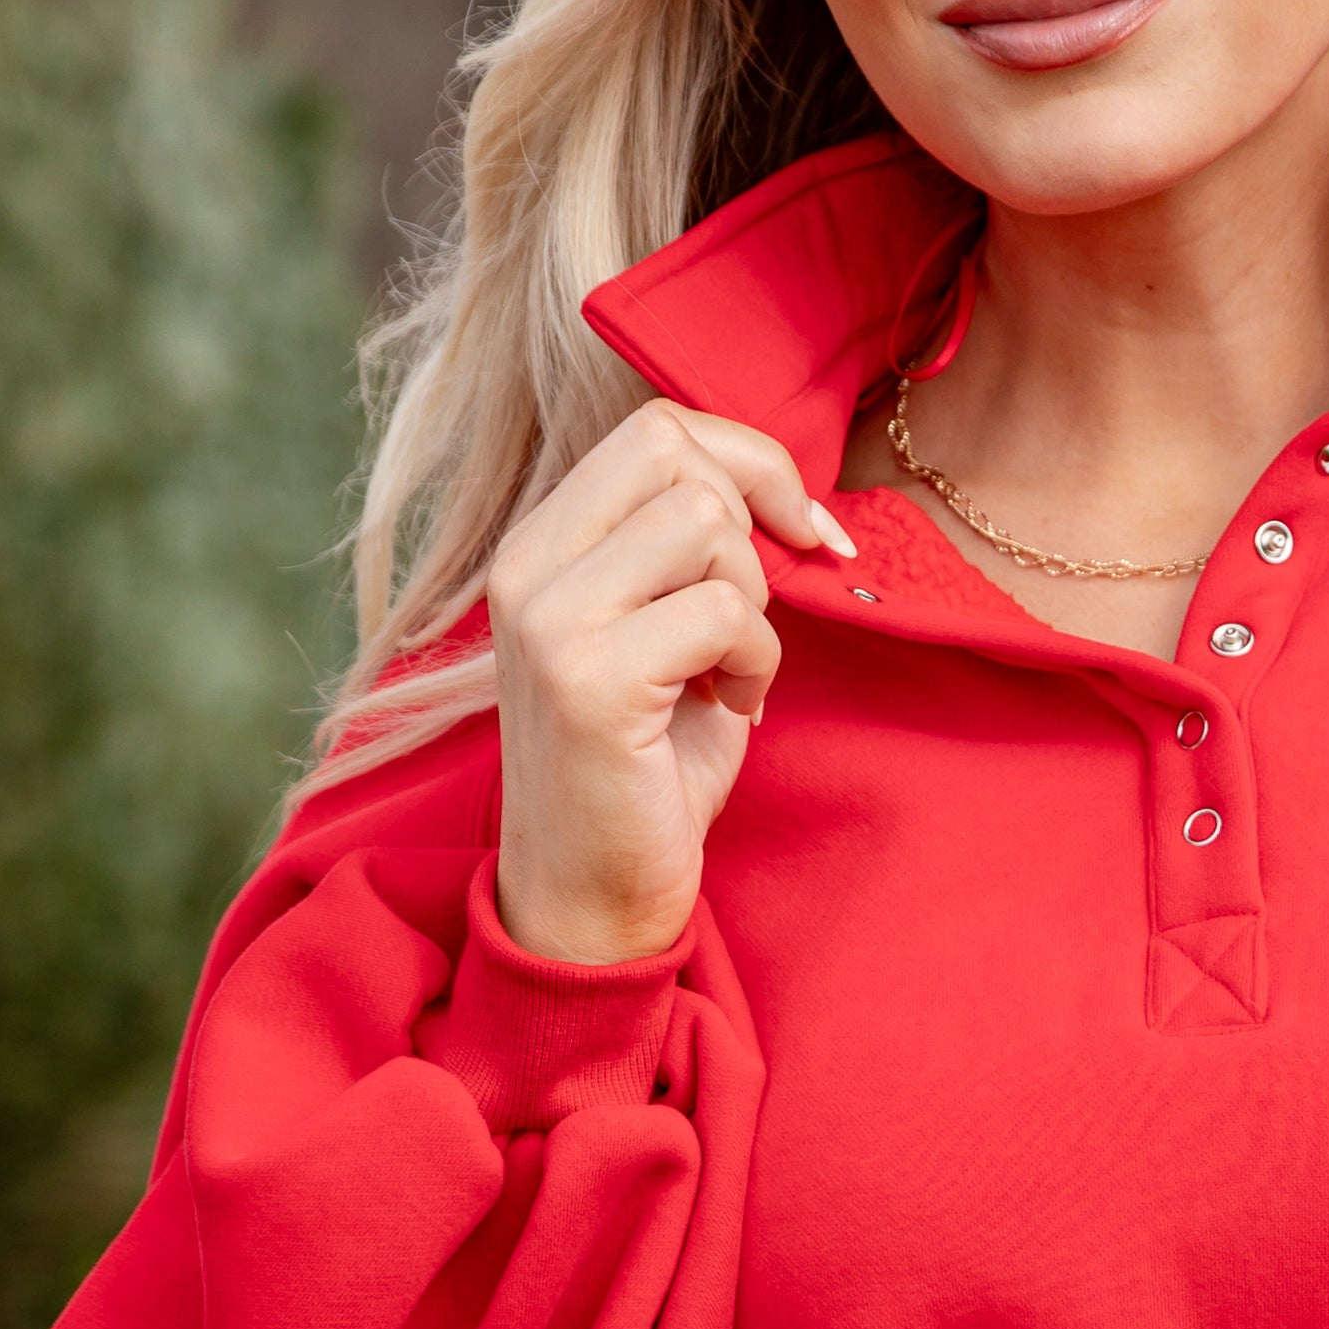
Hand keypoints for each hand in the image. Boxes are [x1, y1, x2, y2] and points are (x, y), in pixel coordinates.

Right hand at [490, 403, 854, 965]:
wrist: (590, 899)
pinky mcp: (589, 680)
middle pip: (677, 453)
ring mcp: (550, 621)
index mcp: (537, 547)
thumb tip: (785, 490)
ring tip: (732, 673)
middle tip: (752, 618)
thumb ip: (692, 553)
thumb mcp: (664, 635)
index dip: (750, 463)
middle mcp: (526, 569)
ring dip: (754, 602)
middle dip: (752, 526)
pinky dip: (759, 660)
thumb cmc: (645, 770)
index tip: (802, 532)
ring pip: (704, 523)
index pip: (654, 429)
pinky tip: (734, 709)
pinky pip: (723, 612)